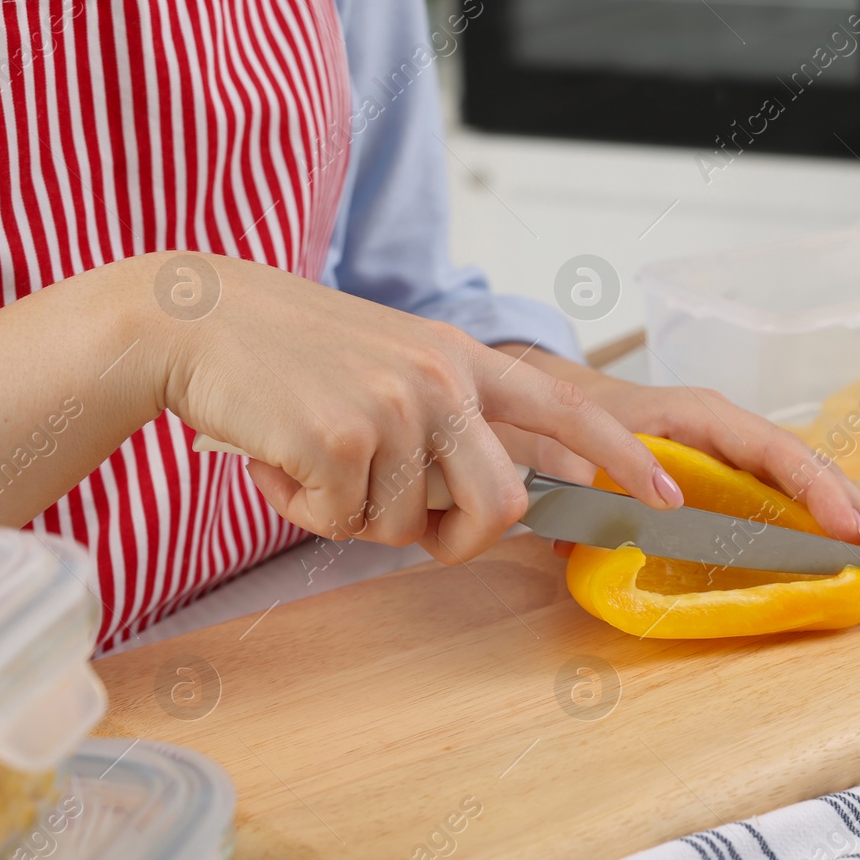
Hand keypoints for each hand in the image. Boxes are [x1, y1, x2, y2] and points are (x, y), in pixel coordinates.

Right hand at [147, 255, 684, 562]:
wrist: (193, 319)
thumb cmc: (291, 357)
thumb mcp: (393, 367)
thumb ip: (449, 424)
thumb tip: (485, 507)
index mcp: (463, 360)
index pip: (568, 409)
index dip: (623, 456)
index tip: (667, 494)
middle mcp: (443, 378)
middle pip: (501, 506)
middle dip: (456, 540)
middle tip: (403, 526)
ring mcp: (396, 405)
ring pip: (407, 527)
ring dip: (355, 517)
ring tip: (313, 458)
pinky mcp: (342, 438)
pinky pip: (343, 525)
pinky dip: (304, 511)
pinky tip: (278, 458)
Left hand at [499, 346, 859, 605]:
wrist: (556, 408)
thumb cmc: (569, 426)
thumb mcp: (577, 455)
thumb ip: (602, 487)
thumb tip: (643, 525)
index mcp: (706, 418)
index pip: (778, 453)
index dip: (818, 494)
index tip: (849, 536)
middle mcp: (736, 435)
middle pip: (815, 474)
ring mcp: (741, 460)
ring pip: (812, 496)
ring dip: (854, 540)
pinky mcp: (737, 487)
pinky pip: (791, 511)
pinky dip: (823, 544)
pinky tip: (849, 579)